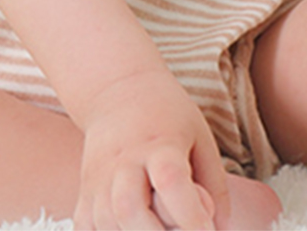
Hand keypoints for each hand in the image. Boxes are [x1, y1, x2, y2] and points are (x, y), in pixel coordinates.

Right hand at [73, 69, 235, 229]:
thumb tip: (222, 229)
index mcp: (161, 144)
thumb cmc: (168, 117)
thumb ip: (214, 183)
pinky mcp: (84, 191)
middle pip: (129, 208)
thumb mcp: (200, 136)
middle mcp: (125, 161)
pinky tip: (128, 230)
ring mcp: (99, 178)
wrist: (119, 91)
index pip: (171, 181)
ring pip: (106, 222)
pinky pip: (85, 227)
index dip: (189, 214)